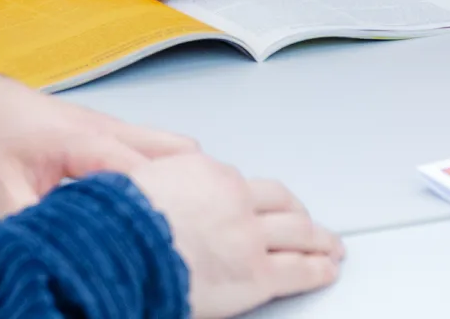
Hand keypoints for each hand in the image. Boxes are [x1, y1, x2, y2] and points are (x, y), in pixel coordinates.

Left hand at [0, 64, 197, 218]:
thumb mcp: (0, 192)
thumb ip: (33, 223)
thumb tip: (56, 254)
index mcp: (84, 142)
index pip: (136, 170)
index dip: (156, 200)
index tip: (171, 230)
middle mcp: (109, 129)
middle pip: (174, 149)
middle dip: (186, 183)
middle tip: (190, 221)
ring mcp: (113, 128)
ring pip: (168, 146)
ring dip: (177, 175)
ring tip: (176, 214)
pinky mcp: (111, 133)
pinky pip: (153, 148)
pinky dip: (163, 170)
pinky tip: (153, 199)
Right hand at [132, 154, 343, 317]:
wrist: (120, 251)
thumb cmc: (119, 224)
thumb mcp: (135, 182)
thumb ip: (158, 181)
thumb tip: (153, 183)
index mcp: (206, 174)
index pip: (241, 184)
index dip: (254, 198)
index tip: (260, 205)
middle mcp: (234, 198)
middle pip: (280, 203)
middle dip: (298, 212)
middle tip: (308, 222)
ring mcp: (248, 236)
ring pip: (298, 233)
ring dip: (318, 239)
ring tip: (330, 246)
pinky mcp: (255, 274)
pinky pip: (297, 270)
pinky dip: (317, 269)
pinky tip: (326, 270)